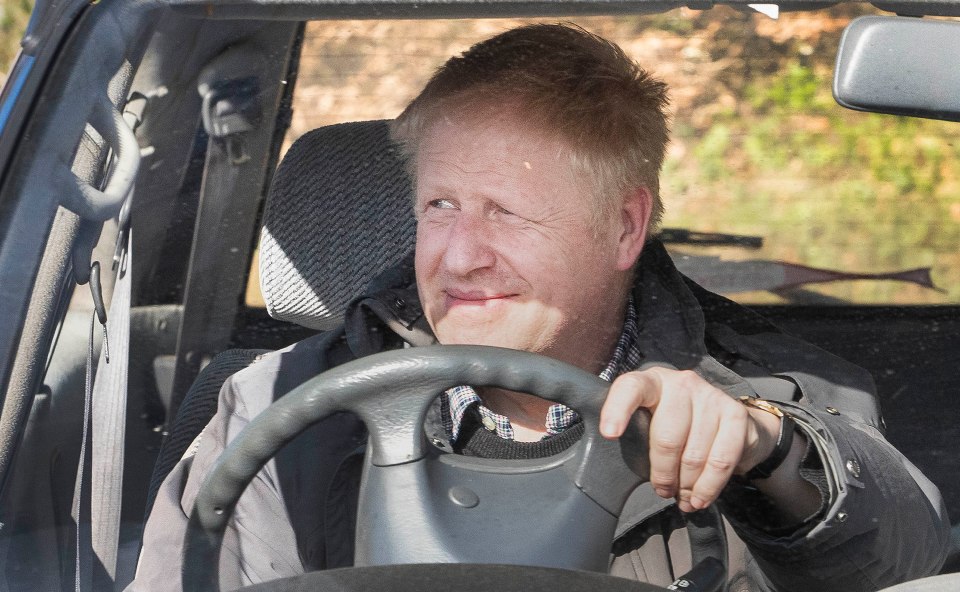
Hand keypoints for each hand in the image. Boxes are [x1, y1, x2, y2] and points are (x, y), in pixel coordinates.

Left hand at [599, 368, 781, 512]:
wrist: (729, 422)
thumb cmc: (677, 428)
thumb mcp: (649, 425)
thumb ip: (634, 437)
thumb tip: (615, 469)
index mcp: (651, 382)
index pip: (630, 388)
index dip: (618, 410)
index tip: (609, 434)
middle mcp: (681, 383)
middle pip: (667, 437)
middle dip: (662, 474)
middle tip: (662, 491)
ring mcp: (710, 395)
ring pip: (694, 454)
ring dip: (686, 486)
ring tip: (683, 499)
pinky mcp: (735, 413)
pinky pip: (721, 460)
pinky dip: (709, 487)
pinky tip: (700, 498)